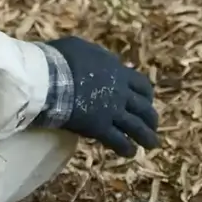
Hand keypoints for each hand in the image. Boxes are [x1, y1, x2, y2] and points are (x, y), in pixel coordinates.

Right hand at [38, 36, 159, 156]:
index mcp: (118, 72)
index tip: (146, 101)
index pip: (141, 84)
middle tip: (151, 126)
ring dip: (146, 137)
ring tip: (150, 145)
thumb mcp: (81, 48)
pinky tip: (129, 153)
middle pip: (144, 108)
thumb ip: (94, 56)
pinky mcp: (99, 127)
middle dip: (150, 118)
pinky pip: (118, 141)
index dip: (146, 95)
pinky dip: (125, 148)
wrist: (50, 78)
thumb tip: (95, 58)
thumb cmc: (60, 59)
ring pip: (137, 127)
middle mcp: (120, 93)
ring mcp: (111, 111)